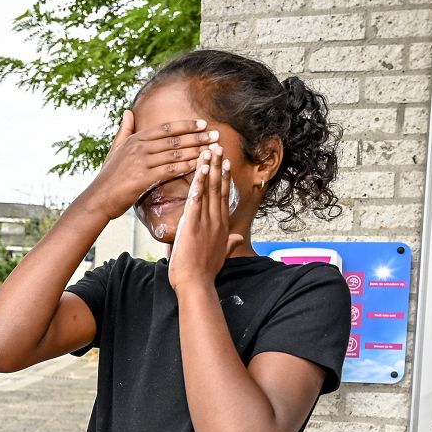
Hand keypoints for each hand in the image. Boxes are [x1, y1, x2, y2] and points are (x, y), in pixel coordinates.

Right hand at [86, 111, 219, 219]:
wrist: (99, 198)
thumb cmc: (108, 175)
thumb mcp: (115, 149)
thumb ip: (124, 130)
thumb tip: (128, 111)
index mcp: (135, 139)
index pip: (166, 128)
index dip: (186, 125)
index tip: (203, 124)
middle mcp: (139, 148)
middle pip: (174, 139)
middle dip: (197, 137)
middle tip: (216, 135)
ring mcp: (141, 162)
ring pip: (175, 154)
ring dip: (196, 151)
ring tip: (213, 150)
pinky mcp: (144, 178)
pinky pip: (170, 170)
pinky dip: (186, 167)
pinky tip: (200, 166)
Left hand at [168, 146, 241, 293]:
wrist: (196, 284)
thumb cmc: (204, 273)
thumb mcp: (220, 255)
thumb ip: (229, 244)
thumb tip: (238, 238)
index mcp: (222, 226)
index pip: (223, 197)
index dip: (224, 179)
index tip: (224, 163)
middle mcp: (216, 220)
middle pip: (218, 188)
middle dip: (218, 166)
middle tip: (218, 147)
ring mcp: (206, 221)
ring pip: (209, 189)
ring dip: (209, 168)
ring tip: (209, 150)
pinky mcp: (193, 224)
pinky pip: (196, 199)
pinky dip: (198, 183)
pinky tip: (200, 169)